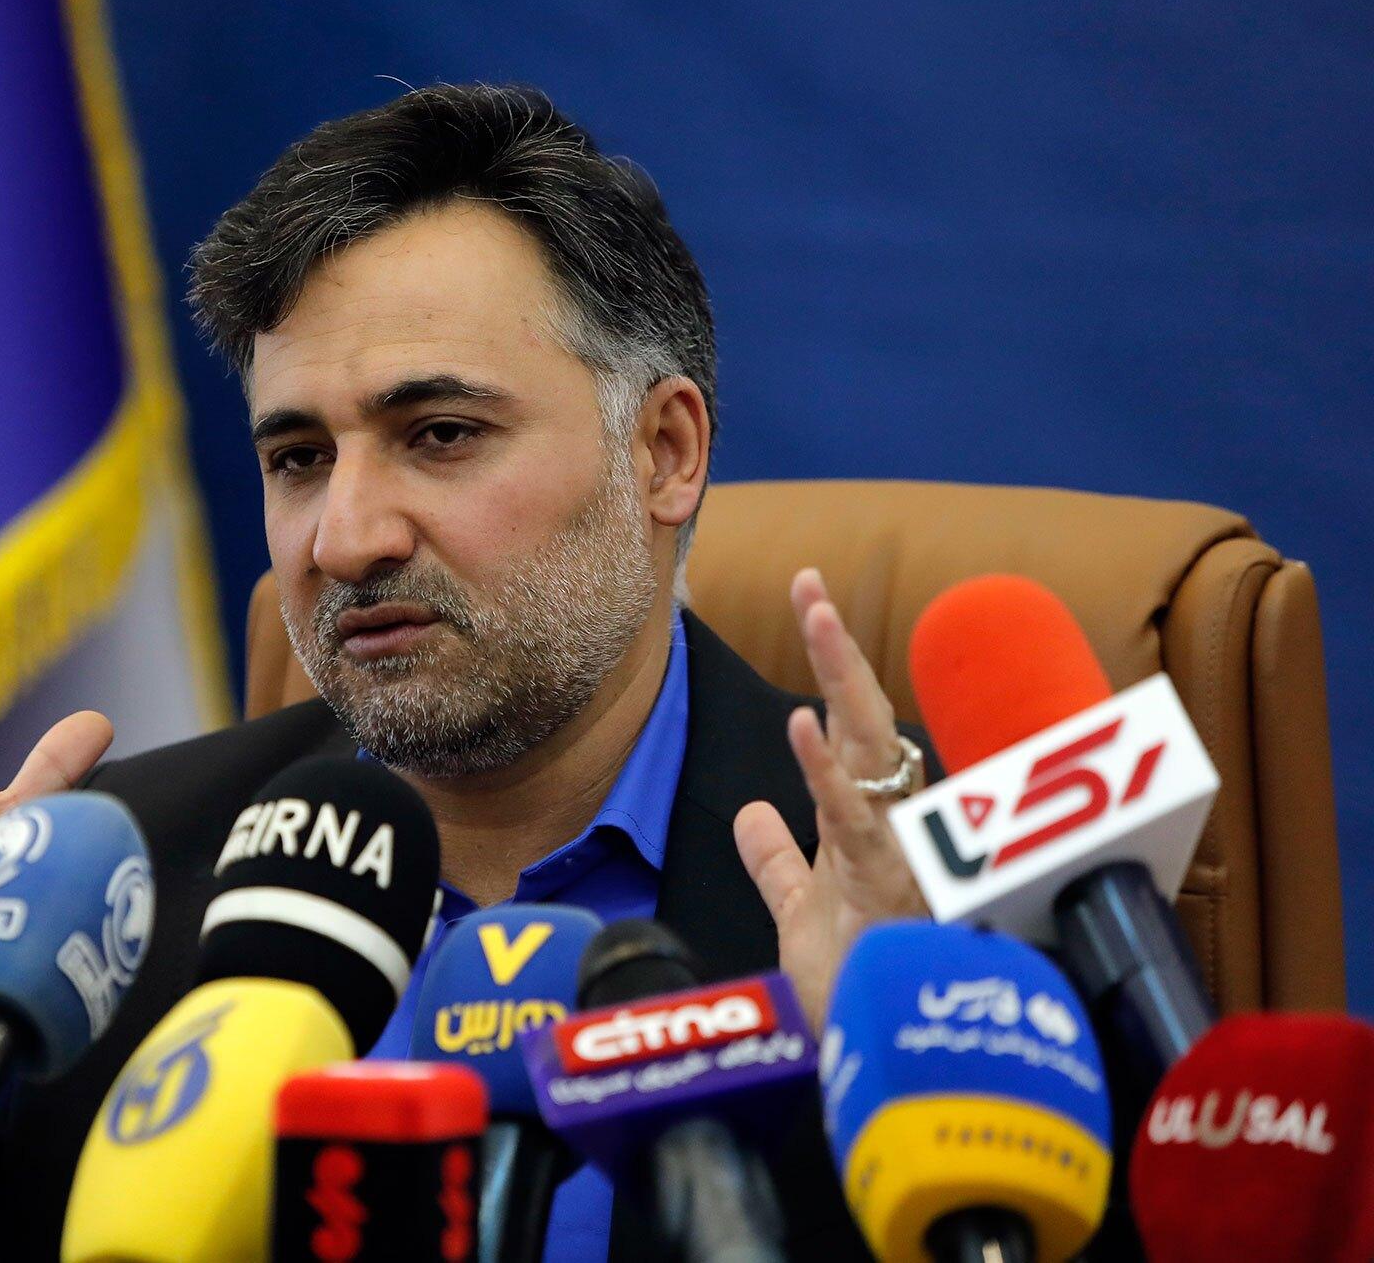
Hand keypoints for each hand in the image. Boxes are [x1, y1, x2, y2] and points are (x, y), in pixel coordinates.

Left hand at [732, 568, 928, 1025]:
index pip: (849, 733)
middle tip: (808, 582)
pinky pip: (852, 821)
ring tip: (816, 610)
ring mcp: (895, 854)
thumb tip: (751, 813)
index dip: (830, 670)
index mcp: (871, 826)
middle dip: (836, 650)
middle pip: (865, 723)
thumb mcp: (803, 916)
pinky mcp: (886, 893)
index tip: (809, 602)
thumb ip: (778, 864)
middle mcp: (892, 827)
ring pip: (870, 751)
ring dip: (843, 678)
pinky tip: (800, 723)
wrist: (884, 1064)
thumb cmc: (861, 992)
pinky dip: (824, 772)